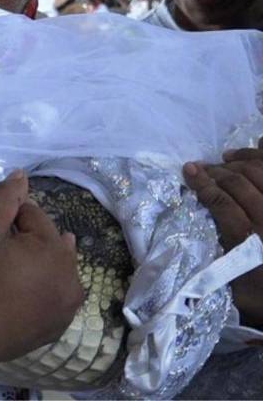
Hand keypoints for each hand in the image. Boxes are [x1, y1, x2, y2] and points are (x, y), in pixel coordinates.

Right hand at [0, 171, 83, 383]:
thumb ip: (4, 199)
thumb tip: (22, 176)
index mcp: (58, 251)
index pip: (33, 215)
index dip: (7, 219)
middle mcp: (73, 280)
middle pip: (47, 241)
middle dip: (25, 240)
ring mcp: (66, 309)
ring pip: (52, 268)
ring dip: (34, 264)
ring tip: (5, 272)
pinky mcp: (56, 329)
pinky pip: (51, 295)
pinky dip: (38, 288)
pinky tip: (15, 293)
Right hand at [184, 138, 262, 328]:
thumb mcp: (239, 294)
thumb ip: (219, 269)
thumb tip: (196, 243)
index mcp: (252, 242)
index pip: (222, 203)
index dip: (203, 184)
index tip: (188, 171)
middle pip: (241, 183)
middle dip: (217, 171)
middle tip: (202, 167)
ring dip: (242, 161)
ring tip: (226, 159)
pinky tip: (257, 150)